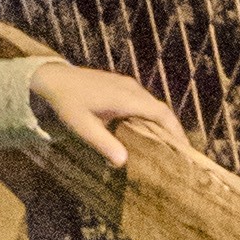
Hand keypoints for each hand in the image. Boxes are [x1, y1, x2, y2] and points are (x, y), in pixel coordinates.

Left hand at [28, 59, 179, 174]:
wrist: (54, 78)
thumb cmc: (68, 103)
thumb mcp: (82, 126)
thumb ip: (103, 143)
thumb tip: (123, 162)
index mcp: (126, 98)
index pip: (160, 113)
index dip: (175, 130)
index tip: (184, 148)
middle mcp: (132, 88)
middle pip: (161, 109)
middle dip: (172, 130)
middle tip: (179, 153)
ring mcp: (127, 84)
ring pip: (152, 105)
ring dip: (162, 123)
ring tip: (166, 146)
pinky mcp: (122, 84)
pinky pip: (143, 101)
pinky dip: (150, 116)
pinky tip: (147, 131)